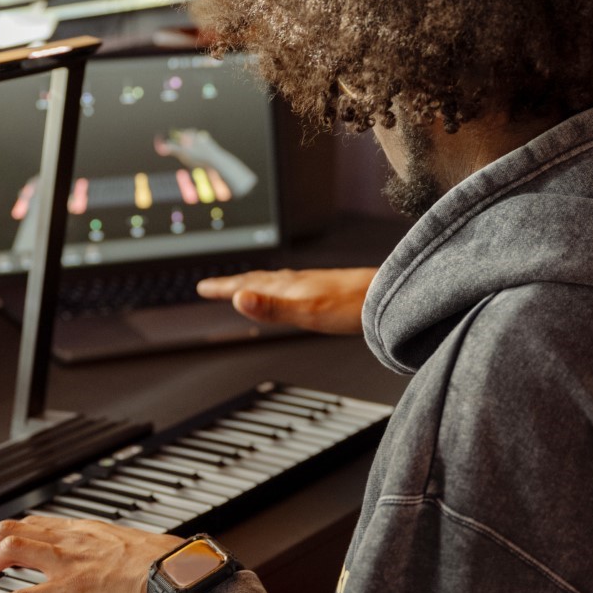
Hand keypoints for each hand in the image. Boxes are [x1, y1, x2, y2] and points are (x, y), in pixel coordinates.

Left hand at [0, 516, 181, 592]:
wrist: (177, 571)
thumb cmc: (161, 563)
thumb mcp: (125, 548)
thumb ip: (103, 551)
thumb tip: (98, 563)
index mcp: (82, 528)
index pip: (30, 523)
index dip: (0, 533)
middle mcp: (70, 537)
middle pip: (9, 529)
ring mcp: (69, 560)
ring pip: (8, 550)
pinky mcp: (72, 586)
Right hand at [196, 267, 377, 334]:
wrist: (389, 295)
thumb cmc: (353, 306)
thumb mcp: (306, 312)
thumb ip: (272, 308)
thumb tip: (239, 300)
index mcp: (288, 287)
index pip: (248, 285)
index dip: (224, 288)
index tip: (203, 288)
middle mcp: (298, 282)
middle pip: (257, 281)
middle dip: (234, 284)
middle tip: (215, 286)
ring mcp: (312, 284)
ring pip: (274, 282)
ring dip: (255, 284)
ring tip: (246, 287)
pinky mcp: (326, 290)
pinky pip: (291, 286)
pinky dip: (278, 288)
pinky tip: (290, 293)